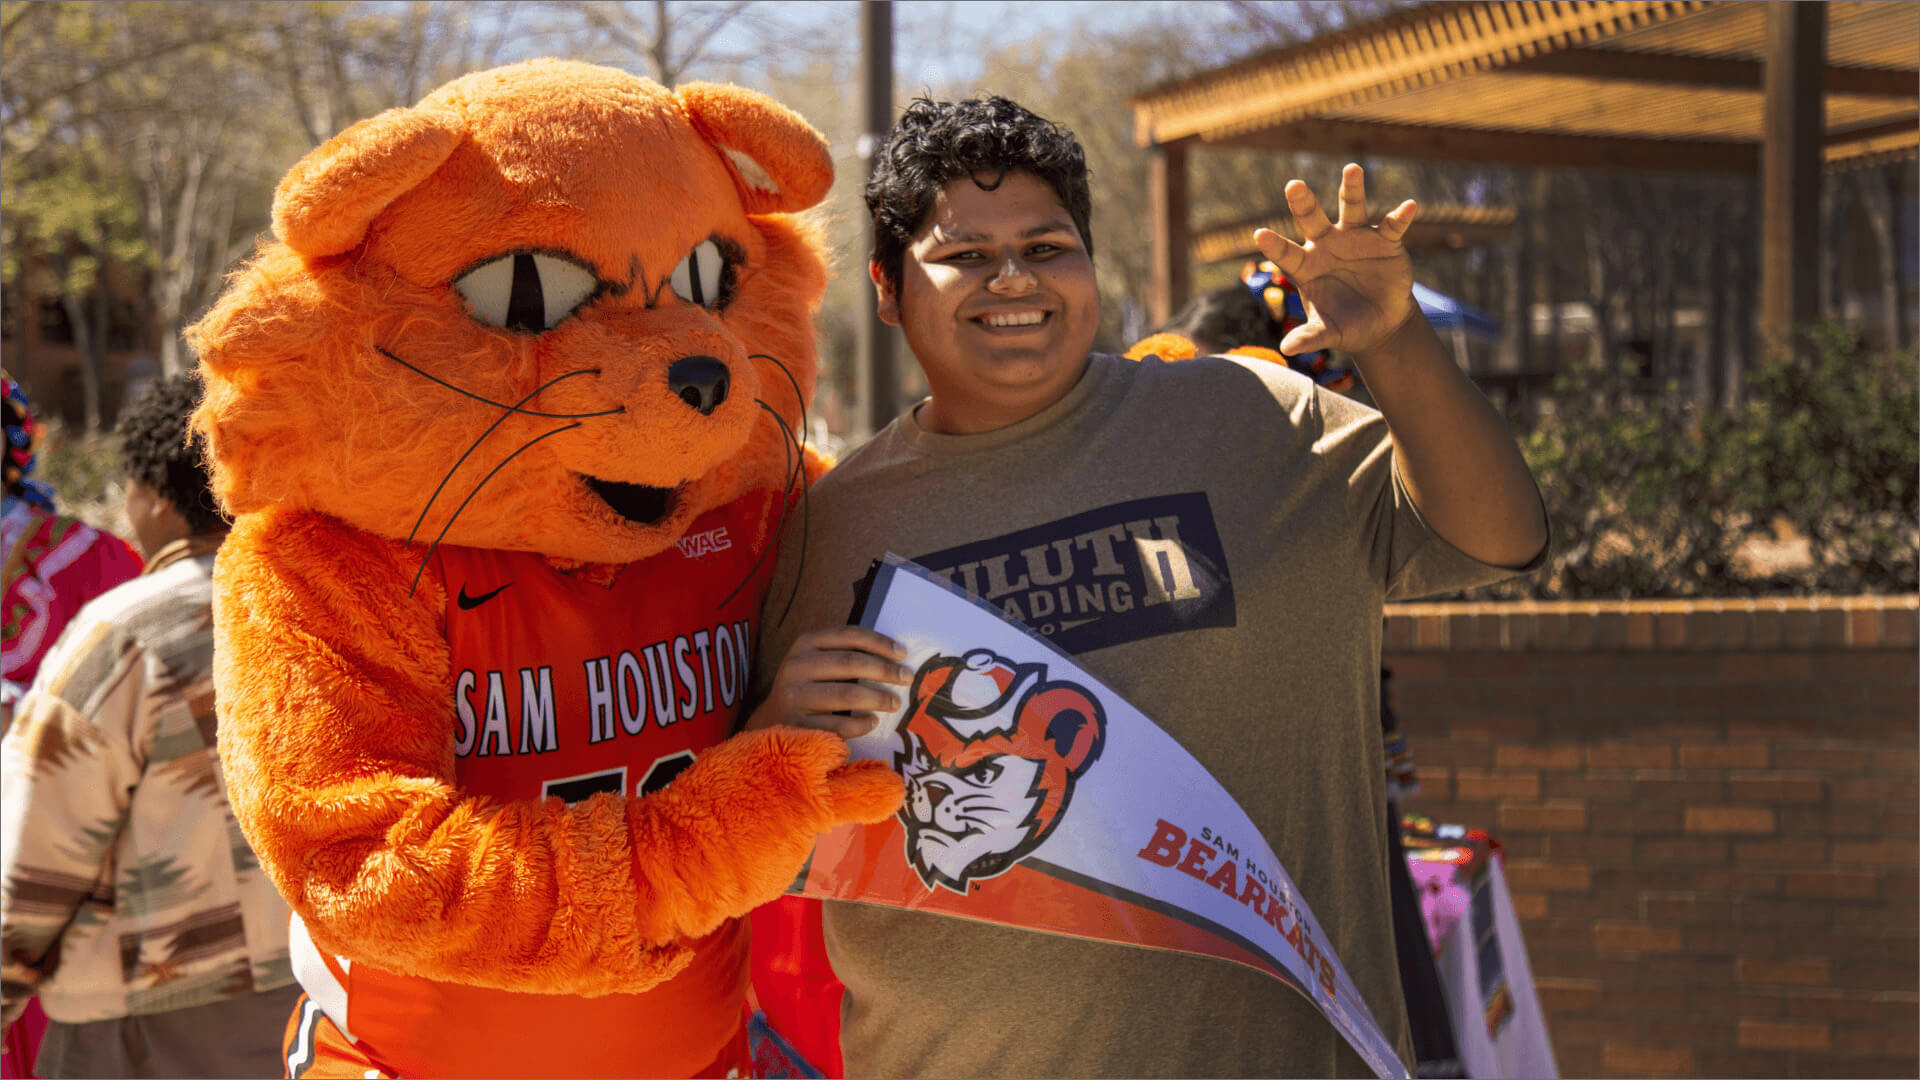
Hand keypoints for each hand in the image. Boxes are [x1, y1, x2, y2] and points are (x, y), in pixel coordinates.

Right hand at [746, 627, 911, 737]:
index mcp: (805, 643)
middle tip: (907, 678)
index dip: (880, 642)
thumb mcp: (818, 661)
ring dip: (878, 698)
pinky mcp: (797, 725)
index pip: (849, 635)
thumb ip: (847, 654)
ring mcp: (794, 696)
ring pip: (846, 694)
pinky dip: (861, 724)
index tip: (903, 654)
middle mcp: (796, 666)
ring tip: (895, 703)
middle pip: (850, 662)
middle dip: (885, 670)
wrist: (772, 720)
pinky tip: (872, 721)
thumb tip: (896, 657)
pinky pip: (839, 725)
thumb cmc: (808, 687)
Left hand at [1254, 163, 1418, 356]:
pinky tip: (1409, 207)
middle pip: (1312, 219)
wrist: (1380, 322)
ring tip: (1352, 168)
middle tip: (1293, 185)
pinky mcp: (1385, 241)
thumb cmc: (1346, 325)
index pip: (1286, 253)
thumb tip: (1286, 349)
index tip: (1258, 234)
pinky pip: (1392, 225)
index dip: (1274, 245)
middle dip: (1303, 202)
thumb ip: (1309, 337)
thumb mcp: (1328, 333)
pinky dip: (1400, 217)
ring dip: (1351, 189)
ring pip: (1351, 208)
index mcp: (1306, 266)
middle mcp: (1327, 245)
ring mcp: (1356, 238)